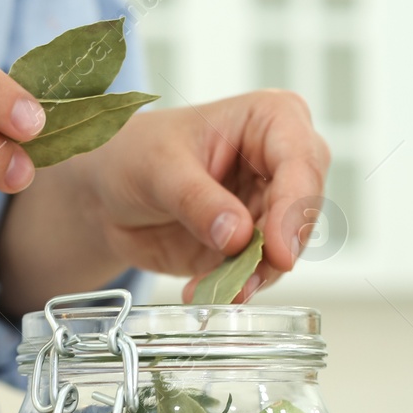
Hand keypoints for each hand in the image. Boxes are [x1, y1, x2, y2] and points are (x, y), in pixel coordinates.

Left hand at [71, 90, 329, 299]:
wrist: (110, 192)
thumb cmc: (136, 154)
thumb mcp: (159, 168)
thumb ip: (198, 200)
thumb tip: (237, 236)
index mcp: (272, 120)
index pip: (301, 161)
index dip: (295, 208)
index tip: (279, 250)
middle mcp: (282, 163)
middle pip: (303, 210)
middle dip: (278, 249)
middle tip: (247, 280)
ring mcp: (270, 206)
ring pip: (286, 248)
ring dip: (255, 276)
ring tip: (219, 292)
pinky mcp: (252, 244)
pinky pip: (257, 272)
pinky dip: (235, 287)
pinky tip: (203, 292)